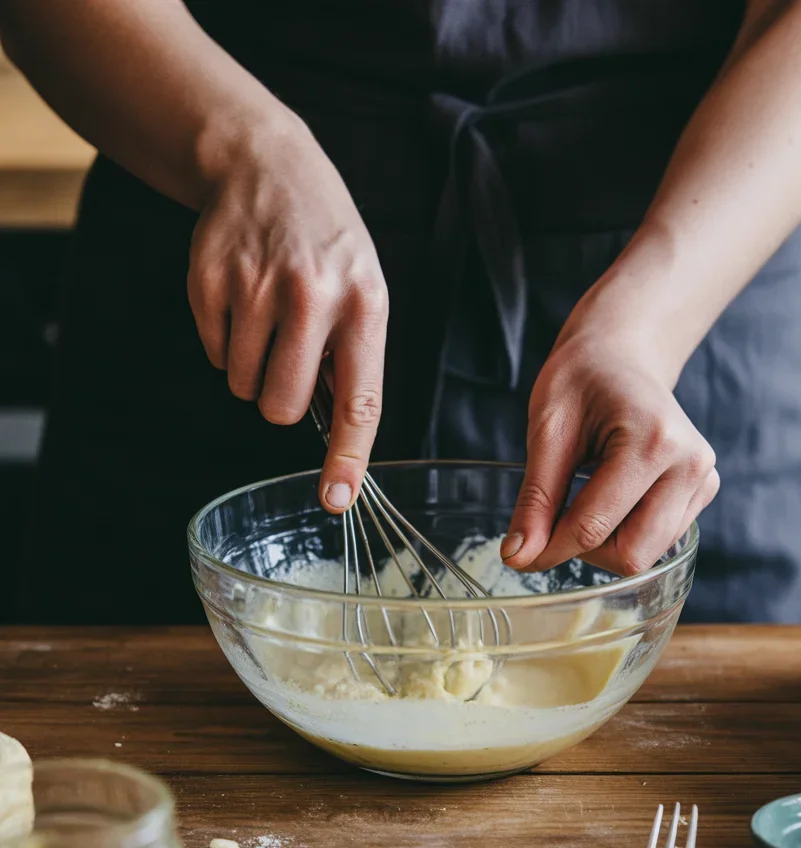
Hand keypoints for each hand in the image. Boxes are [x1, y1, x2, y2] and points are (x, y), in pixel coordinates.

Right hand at [187, 115, 387, 512]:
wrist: (267, 166)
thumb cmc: (328, 245)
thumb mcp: (364, 289)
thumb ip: (354, 359)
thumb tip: (337, 435)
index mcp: (364, 306)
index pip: (357, 401)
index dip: (347, 457)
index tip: (337, 500)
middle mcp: (312, 297)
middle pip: (280, 405)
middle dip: (281, 399)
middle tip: (289, 359)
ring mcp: (255, 287)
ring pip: (242, 384)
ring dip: (253, 368)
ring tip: (269, 318)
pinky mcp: (208, 282)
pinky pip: (214, 353)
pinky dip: (226, 340)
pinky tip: (243, 297)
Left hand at [502, 292, 718, 575]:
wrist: (621, 356)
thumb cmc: (581, 381)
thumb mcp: (548, 431)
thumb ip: (535, 498)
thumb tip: (518, 557)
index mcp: (652, 442)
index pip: (594, 526)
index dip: (549, 549)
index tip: (517, 554)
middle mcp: (690, 464)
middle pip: (630, 556)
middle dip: (584, 552)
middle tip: (557, 519)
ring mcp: (703, 479)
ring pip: (645, 556)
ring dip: (605, 545)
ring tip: (585, 500)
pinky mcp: (703, 491)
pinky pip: (659, 542)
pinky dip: (625, 534)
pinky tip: (611, 498)